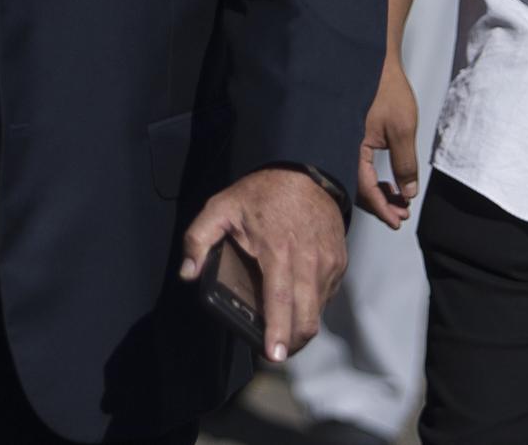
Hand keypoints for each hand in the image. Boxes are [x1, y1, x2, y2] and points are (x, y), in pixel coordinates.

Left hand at [179, 167, 345, 362]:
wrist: (306, 172)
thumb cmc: (261, 193)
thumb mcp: (221, 206)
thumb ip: (198, 239)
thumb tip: (188, 274)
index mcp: (277, 250)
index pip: (279, 299)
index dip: (278, 331)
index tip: (274, 355)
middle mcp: (307, 259)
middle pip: (306, 315)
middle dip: (293, 341)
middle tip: (276, 351)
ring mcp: (328, 261)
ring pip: (318, 310)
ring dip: (303, 325)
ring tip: (285, 331)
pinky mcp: (339, 261)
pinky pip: (327, 295)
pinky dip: (313, 305)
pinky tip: (297, 301)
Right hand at [356, 57, 418, 227]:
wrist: (374, 62)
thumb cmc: (386, 91)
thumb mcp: (402, 129)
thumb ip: (405, 163)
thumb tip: (408, 193)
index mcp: (350, 149)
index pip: (365, 189)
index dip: (383, 209)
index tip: (398, 222)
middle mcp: (341, 149)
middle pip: (358, 189)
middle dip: (381, 206)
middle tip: (402, 216)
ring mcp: (344, 145)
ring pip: (358, 180)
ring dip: (378, 195)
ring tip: (400, 203)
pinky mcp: (348, 140)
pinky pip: (357, 168)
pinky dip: (373, 180)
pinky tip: (388, 184)